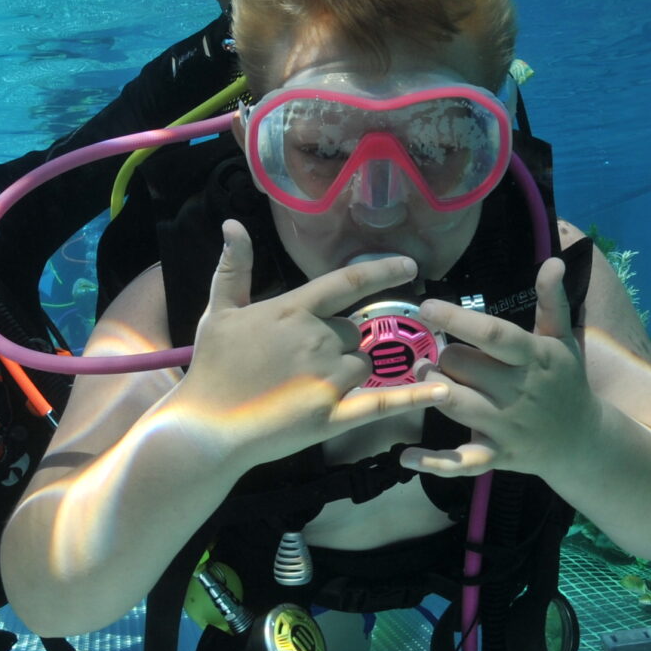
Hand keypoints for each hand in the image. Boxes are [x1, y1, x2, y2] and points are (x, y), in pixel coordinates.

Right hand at [178, 219, 451, 472]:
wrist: (206, 426)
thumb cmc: (212, 368)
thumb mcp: (218, 312)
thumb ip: (234, 268)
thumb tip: (232, 224)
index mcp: (293, 311)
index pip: (348, 283)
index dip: (382, 271)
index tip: (410, 265)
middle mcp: (317, 339)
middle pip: (355, 332)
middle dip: (341, 343)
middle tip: (303, 363)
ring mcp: (327, 379)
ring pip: (364, 364)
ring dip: (350, 371)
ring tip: (309, 387)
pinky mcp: (332, 416)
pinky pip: (382, 401)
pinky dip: (415, 396)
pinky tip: (443, 391)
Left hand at [406, 257, 601, 479]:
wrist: (582, 441)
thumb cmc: (565, 382)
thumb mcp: (562, 341)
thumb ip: (552, 302)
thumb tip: (552, 262)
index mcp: (533, 358)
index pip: (493, 335)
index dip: (458, 320)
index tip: (427, 306)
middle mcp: (518, 392)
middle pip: (462, 366)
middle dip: (443, 356)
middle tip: (438, 353)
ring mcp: (506, 426)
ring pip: (453, 403)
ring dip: (432, 389)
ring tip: (428, 378)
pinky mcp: (496, 455)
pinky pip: (460, 462)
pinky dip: (432, 462)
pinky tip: (404, 456)